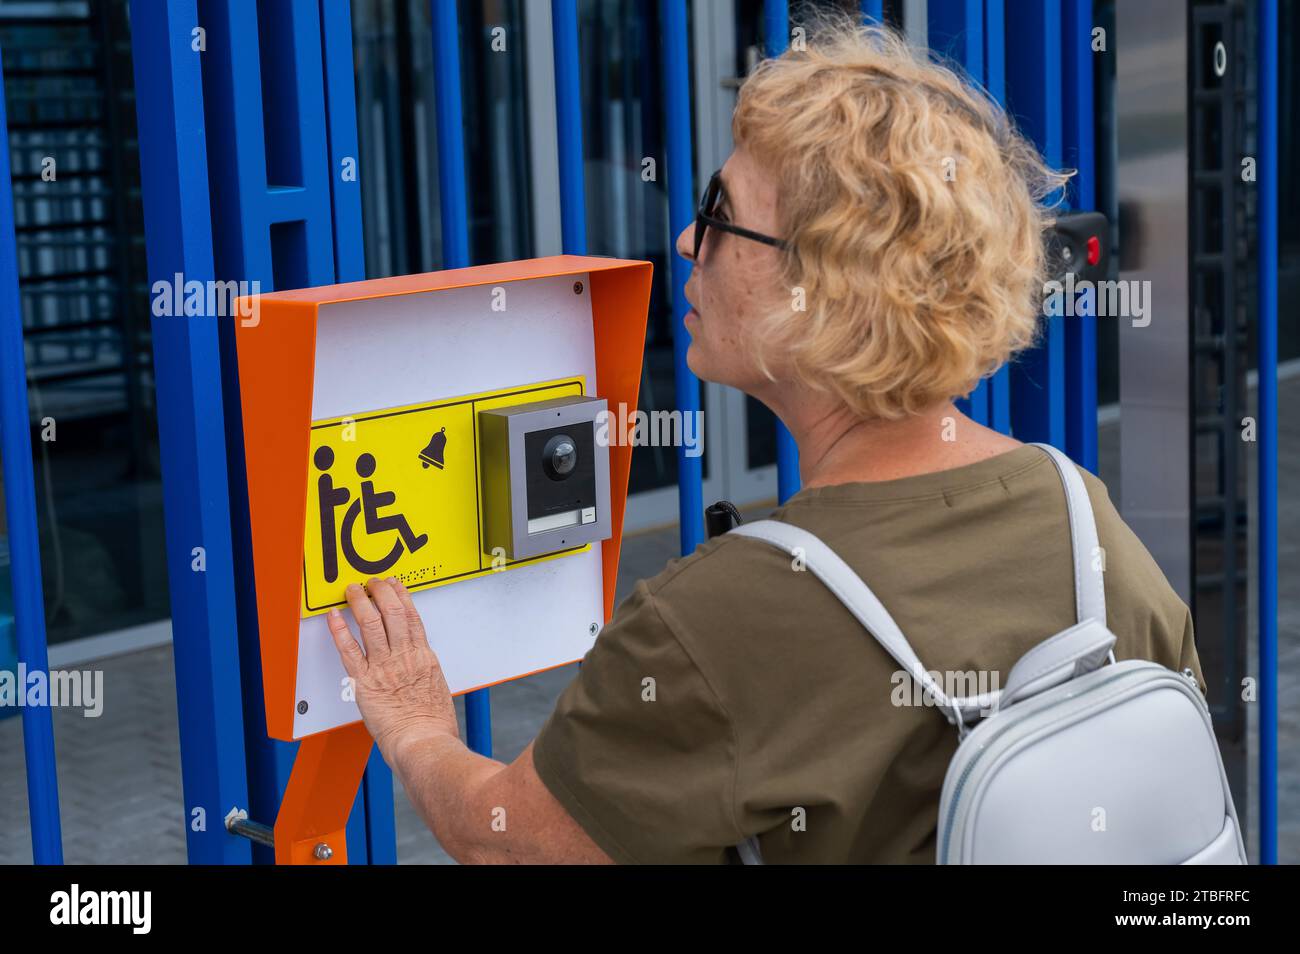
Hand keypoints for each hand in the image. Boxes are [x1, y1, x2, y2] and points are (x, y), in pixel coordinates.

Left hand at [326, 577, 458, 759]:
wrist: (423, 742)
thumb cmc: (432, 726)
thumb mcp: (436, 690)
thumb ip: (425, 675)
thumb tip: (419, 670)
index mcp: (424, 658)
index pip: (412, 617)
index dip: (402, 597)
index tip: (395, 585)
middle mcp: (405, 657)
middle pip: (393, 612)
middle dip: (381, 592)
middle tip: (372, 583)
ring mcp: (384, 667)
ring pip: (372, 624)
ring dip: (360, 602)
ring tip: (352, 590)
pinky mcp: (365, 682)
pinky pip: (349, 649)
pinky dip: (340, 630)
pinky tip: (334, 616)